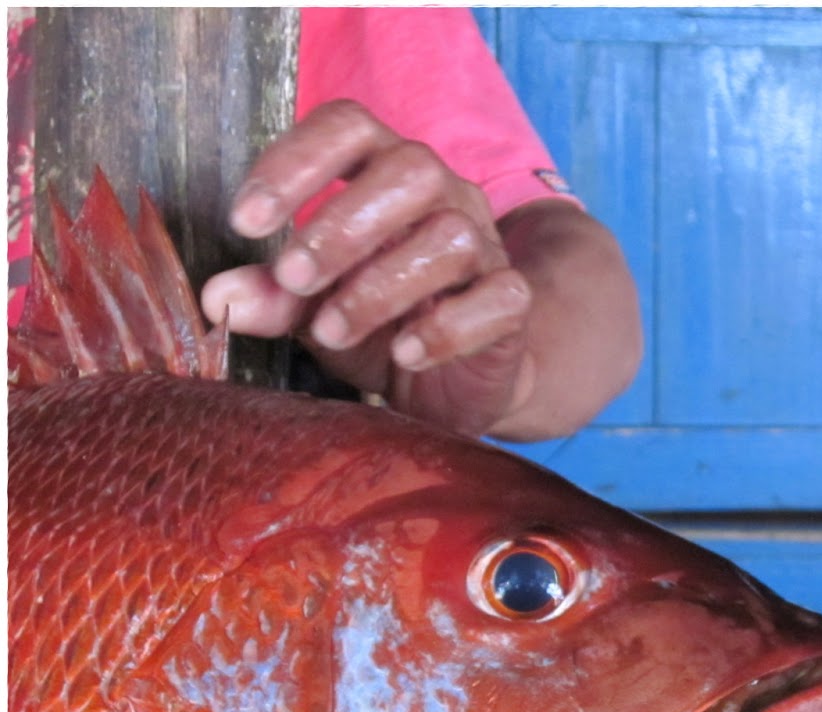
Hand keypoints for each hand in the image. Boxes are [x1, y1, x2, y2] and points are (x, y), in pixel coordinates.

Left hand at [202, 100, 640, 439]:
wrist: (453, 383)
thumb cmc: (379, 326)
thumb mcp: (313, 310)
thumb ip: (273, 297)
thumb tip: (218, 297)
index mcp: (385, 172)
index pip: (349, 126)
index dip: (296, 161)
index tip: (245, 222)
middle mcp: (444, 195)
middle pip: (411, 170)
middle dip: (342, 226)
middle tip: (295, 279)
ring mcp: (486, 246)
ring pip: (450, 238)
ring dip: (380, 286)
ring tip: (332, 331)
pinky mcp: (511, 302)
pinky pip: (495, 298)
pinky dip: (445, 329)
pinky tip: (404, 354)